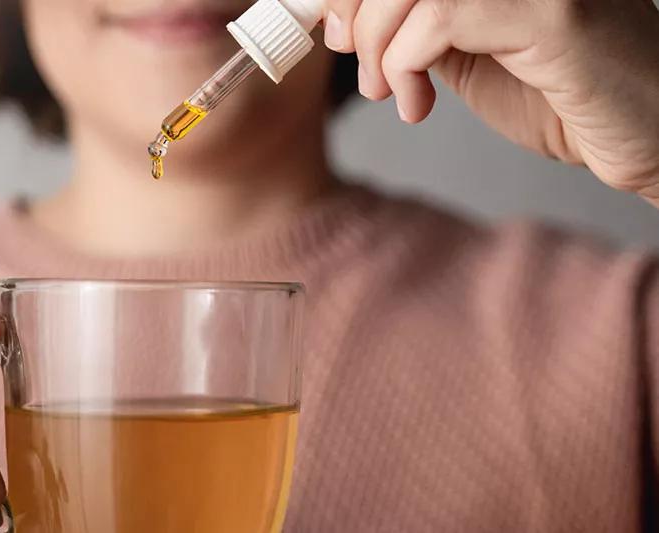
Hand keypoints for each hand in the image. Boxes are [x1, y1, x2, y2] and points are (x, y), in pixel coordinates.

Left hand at [323, 0, 658, 204]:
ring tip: (391, 93)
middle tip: (363, 73)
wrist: (644, 135)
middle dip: (357, 16)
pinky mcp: (553, 11)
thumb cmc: (563, 98)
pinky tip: (418, 102)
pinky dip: (406, 64)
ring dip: (378, 48)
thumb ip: (420, 29)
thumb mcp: (468, 58)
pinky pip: (441, 16)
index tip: (338, 31)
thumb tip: (351, 19)